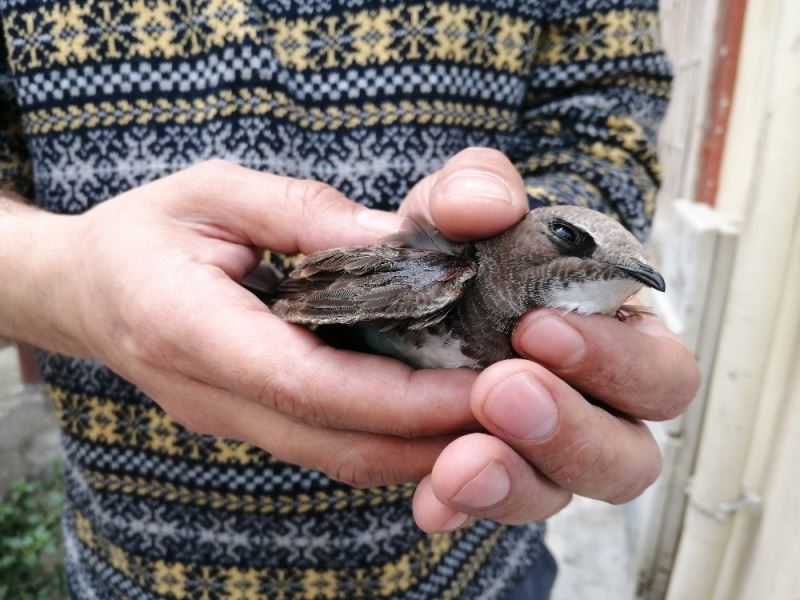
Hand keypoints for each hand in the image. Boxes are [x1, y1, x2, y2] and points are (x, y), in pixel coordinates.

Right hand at [17, 160, 486, 484]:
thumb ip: (300, 214)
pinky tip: (439, 411)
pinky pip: (330, 446)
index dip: (401, 397)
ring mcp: (232, 420)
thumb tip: (393, 238)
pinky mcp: (252, 422)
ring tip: (494, 416)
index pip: (312, 386)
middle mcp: (215, 396)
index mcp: (193, 332)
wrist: (85, 290)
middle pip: (339, 445)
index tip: (478, 386)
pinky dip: (391, 439)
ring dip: (421, 448)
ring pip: (341, 459)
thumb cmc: (145, 233)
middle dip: (432, 439)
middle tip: (516, 409)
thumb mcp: (213, 192)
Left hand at [401, 148, 700, 531]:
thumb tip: (488, 205)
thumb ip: (469, 190)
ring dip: (515, 481)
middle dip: (573, 430)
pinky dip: (458, 505)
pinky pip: (483, 508)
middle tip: (502, 390)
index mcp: (608, 338)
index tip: (538, 326)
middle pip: (630, 455)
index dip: (616, 359)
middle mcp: (585, 406)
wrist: (376, 297)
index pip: (657, 370)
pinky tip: (429, 502)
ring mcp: (533, 452)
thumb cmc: (438, 250)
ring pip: (559, 495)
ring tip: (460, 463)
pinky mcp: (480, 476)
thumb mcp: (446, 210)